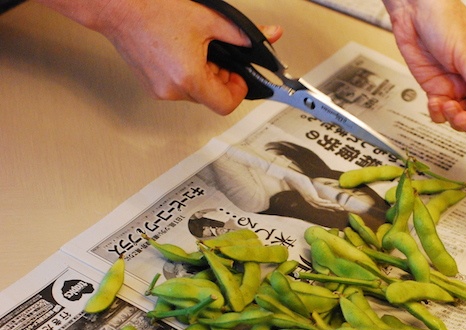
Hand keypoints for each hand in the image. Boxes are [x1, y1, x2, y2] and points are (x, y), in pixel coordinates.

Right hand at [36, 0, 281, 114]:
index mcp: (189, 78)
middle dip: (220, 80)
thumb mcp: (209, 18)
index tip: (239, 77)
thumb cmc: (153, 9)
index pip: (226, 105)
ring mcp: (159, 91)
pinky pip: (178, 88)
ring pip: (195, 94)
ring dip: (203, 77)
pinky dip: (186, 75)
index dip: (238, 91)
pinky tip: (181, 53)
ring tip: (197, 50)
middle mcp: (173, 90)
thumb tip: (269, 36)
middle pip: (211, 99)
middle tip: (218, 57)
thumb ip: (242, 33)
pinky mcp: (150, 86)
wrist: (117, 7)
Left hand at [382, 0, 465, 149]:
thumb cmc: (445, 18)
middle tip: (462, 118)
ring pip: (459, 116)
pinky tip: (435, 102)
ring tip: (445, 105)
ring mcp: (454, 86)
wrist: (414, 10)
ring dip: (453, 117)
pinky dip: (437, 112)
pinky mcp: (435, 88)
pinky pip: (440, 111)